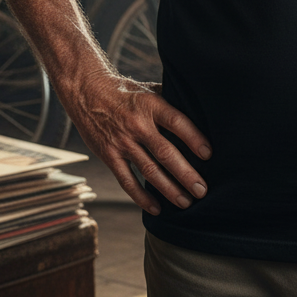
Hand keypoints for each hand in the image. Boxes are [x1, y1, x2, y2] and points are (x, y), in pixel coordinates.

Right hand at [68, 71, 211, 214]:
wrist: (87, 92)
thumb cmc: (125, 91)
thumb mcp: (149, 89)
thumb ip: (170, 101)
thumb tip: (197, 111)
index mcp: (151, 105)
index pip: (177, 122)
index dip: (194, 138)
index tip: (209, 154)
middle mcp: (138, 125)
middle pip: (166, 152)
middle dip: (186, 174)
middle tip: (202, 190)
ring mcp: (122, 142)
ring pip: (149, 170)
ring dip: (169, 189)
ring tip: (186, 202)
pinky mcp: (109, 156)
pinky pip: (127, 180)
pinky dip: (142, 197)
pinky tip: (156, 208)